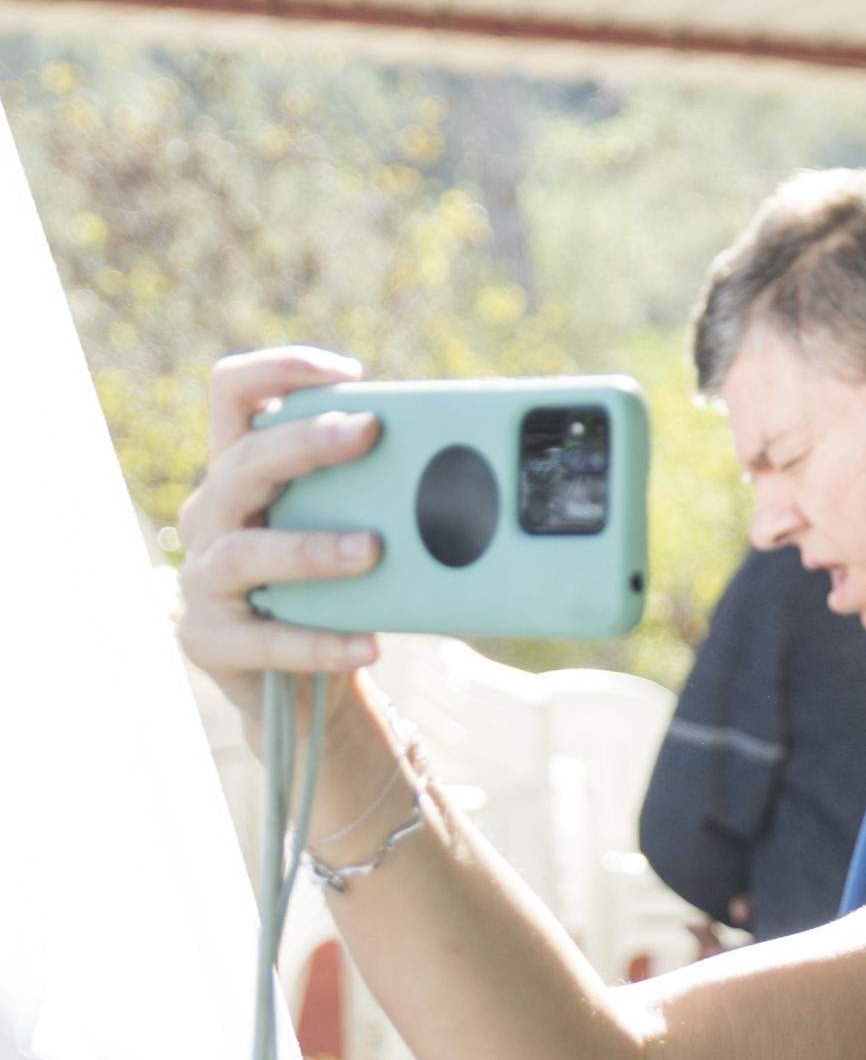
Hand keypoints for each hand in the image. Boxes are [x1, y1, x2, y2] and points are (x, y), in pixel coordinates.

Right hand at [173, 348, 388, 712]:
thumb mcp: (352, 534)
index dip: (278, 370)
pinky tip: (369, 644)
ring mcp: (202, 580)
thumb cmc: (338, 594)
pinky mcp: (208, 641)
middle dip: (305, 443)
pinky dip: (320, 642)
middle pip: (242, 462)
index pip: (233, 395)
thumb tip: (470, 468)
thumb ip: (381, 497)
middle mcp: (213, 517)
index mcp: (240, 474)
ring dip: (311, 547)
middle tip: (369, 432)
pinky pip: (266, 640)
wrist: (306, 688)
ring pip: (245, 551)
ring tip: (374, 549)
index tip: (349, 372)